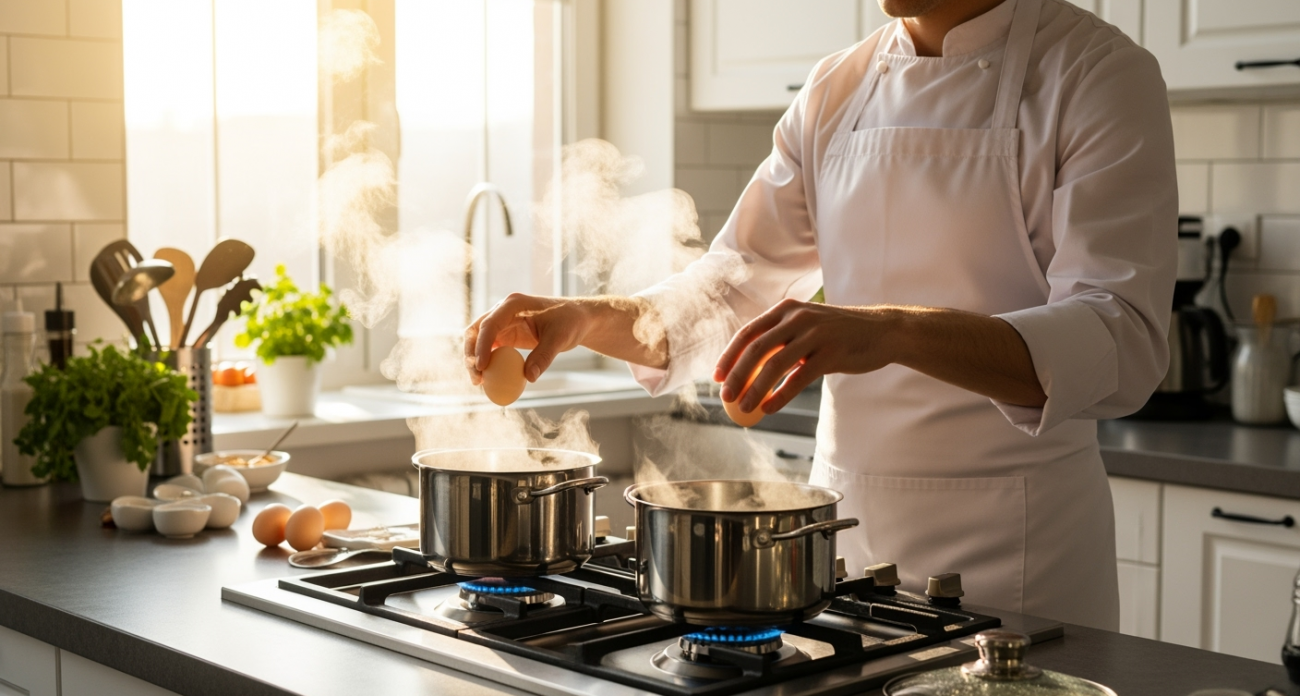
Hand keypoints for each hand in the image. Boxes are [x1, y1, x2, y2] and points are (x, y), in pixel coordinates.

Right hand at [464, 294, 590, 385]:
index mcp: (513, 304)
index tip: (482, 367)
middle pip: (476, 331)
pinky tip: (488, 380)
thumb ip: (543, 356)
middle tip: (476, 377)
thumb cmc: (570, 322)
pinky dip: (486, 363)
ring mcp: (503, 323)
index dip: (482, 345)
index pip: (490, 324)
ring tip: (478, 382)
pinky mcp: (506, 335)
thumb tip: (528, 377)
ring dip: (474, 360)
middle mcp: (503, 311)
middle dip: (471, 354)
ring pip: (478, 340)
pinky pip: (490, 349)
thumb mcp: (560, 339)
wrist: (577, 319)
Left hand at [714, 300, 901, 413]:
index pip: (748, 333)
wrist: (882, 331)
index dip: (729, 356)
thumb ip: (780, 341)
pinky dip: (780, 396)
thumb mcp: (806, 329)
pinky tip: (769, 409)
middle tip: (725, 398)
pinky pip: (799, 378)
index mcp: (786, 310)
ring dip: (755, 390)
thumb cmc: (838, 335)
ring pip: (775, 365)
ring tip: (744, 409)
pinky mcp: (832, 353)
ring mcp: (816, 334)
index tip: (716, 377)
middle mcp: (798, 317)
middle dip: (736, 376)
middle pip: (756, 349)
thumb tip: (747, 369)